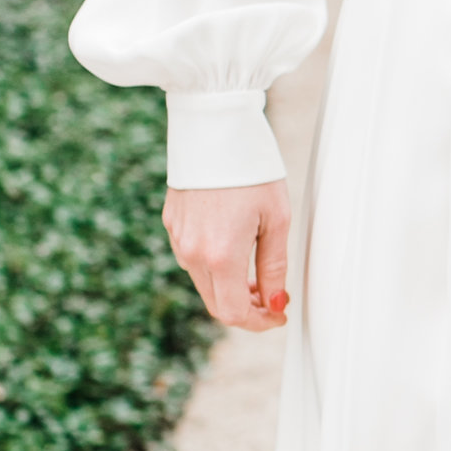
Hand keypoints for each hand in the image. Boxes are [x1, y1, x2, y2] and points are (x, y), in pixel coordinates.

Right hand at [163, 181, 289, 330]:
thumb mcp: (276, 219)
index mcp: (221, 256)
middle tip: (272, 298)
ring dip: (229, 287)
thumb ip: (274, 267)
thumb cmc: (252, 170)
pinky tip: (233, 248)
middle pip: (216, 304)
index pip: (234, 313)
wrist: (214, 128)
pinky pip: (191, 258)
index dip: (259, 323)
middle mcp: (192, 253)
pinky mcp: (171, 224)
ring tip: (256, 271)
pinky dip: (214, 266)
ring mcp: (177, 239)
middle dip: (246, 309)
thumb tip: (276, 303)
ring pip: (203, 283)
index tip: (279, 315)